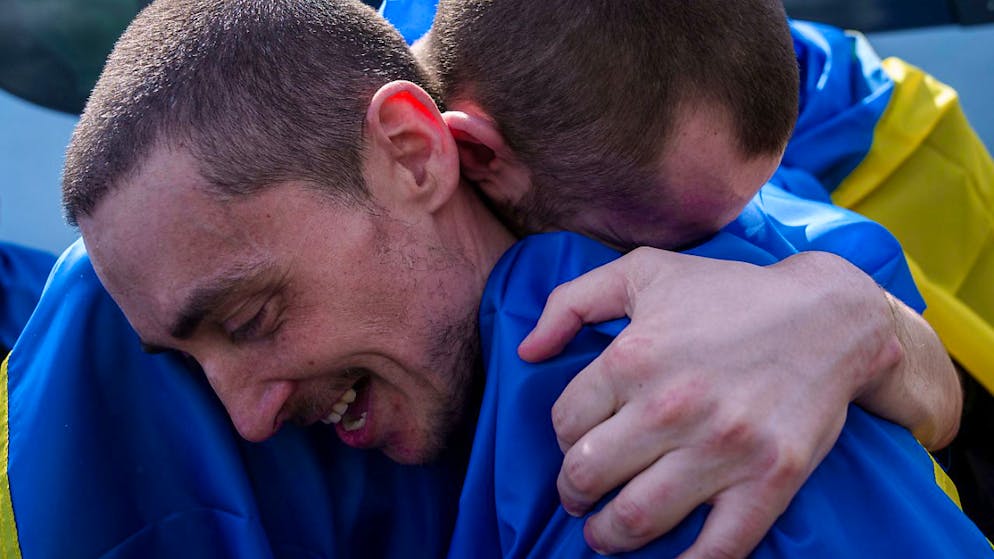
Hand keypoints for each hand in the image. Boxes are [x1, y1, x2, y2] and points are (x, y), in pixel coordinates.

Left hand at [519, 247, 907, 557]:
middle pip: (588, 474)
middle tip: (578, 495)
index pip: (564, 422)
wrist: (829, 316)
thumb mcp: (642, 271)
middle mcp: (672, 406)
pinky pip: (717, 547)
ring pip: (635, 517)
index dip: (562, 437)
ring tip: (605, 534)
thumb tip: (527, 352)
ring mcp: (722, 448)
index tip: (576, 441)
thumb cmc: (727, 292)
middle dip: (572, 492)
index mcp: (633, 357)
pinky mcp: (769, 480)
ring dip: (607, 536)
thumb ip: (570, 302)